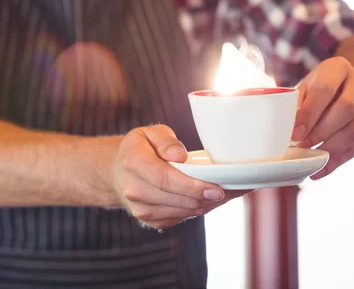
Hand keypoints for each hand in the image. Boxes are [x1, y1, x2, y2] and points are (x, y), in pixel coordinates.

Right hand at [112, 125, 248, 228]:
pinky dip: (200, 208)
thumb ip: (165, 139)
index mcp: (133, 162)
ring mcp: (142, 209)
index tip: (217, 188)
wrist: (117, 172)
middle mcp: (134, 189)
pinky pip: (182, 217)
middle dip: (208, 196)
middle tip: (236, 189)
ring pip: (184, 211)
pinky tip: (210, 197)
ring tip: (229, 192)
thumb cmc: (139, 148)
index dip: (193, 186)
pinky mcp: (151, 220)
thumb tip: (180, 156)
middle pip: (178, 198)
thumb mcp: (149, 132)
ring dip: (208, 203)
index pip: (165, 178)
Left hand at [293, 57, 353, 178]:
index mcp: (338, 67)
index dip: (309, 113)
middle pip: (346, 109)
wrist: (349, 86)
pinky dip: (339, 160)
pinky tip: (322, 170)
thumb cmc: (318, 89)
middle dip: (321, 132)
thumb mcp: (306, 88)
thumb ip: (295, 104)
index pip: (325, 90)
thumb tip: (280, 131)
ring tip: (311, 159)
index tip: (295, 134)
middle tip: (302, 147)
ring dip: (331, 149)